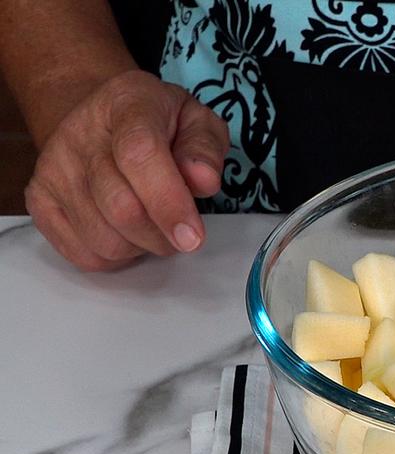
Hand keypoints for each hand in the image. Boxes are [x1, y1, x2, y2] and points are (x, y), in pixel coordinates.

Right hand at [25, 70, 228, 270]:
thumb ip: (204, 148)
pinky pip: (84, 254)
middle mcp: (79, 135)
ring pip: (105, 240)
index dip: (168, 202)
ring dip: (142, 246)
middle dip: (164, 234)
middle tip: (181, 229)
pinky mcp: (39, 200)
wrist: (102, 119)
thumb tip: (202, 180)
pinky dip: (116, 257)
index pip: (140, 155)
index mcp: (125, 104)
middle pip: (122, 208)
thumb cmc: (158, 124)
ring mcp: (53, 169)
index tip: (192, 237)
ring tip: (153, 223)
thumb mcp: (196, 121)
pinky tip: (126, 232)